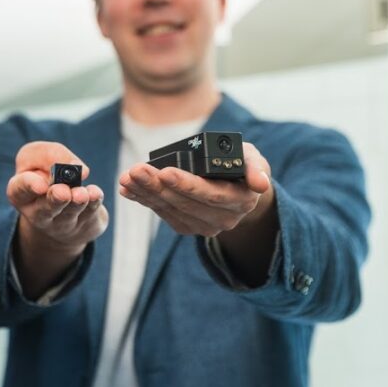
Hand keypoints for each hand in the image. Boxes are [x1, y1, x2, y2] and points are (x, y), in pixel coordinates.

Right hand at [8, 141, 107, 257]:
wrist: (61, 203)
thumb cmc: (46, 172)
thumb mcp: (40, 156)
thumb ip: (51, 154)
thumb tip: (76, 166)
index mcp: (20, 194)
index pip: (20, 190)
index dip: (30, 186)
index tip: (41, 185)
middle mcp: (38, 213)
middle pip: (45, 209)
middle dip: (55, 199)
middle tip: (62, 192)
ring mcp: (62, 223)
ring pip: (69, 213)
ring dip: (76, 201)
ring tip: (81, 194)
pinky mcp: (85, 223)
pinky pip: (90, 213)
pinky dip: (94, 202)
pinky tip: (94, 194)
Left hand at [119, 142, 274, 236]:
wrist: (239, 190)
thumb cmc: (243, 167)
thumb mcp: (254, 160)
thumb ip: (257, 168)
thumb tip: (260, 184)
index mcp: (240, 201)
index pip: (211, 195)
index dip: (187, 185)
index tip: (165, 171)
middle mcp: (224, 219)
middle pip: (185, 203)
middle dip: (157, 186)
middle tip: (136, 170)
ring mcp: (205, 226)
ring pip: (171, 210)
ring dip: (146, 193)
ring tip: (127, 177)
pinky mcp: (188, 226)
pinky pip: (163, 214)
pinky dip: (144, 200)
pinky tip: (128, 188)